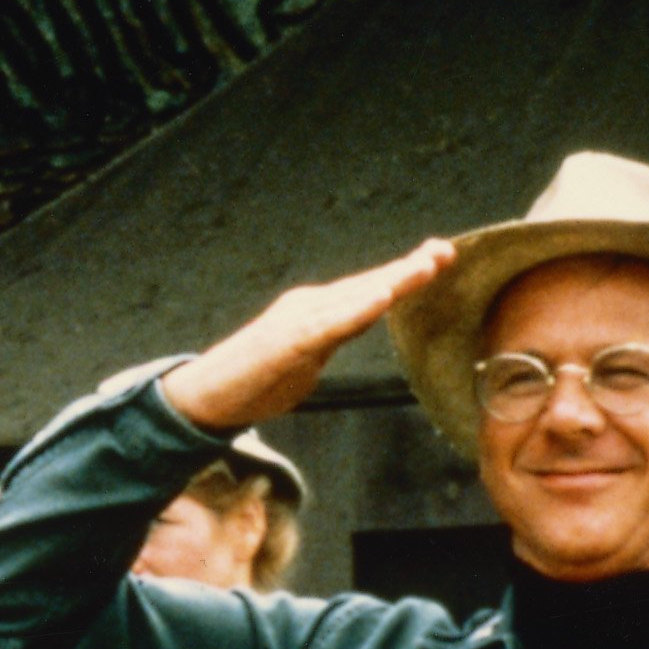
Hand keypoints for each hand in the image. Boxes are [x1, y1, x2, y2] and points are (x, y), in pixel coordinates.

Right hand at [159, 239, 455, 431]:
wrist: (203, 398)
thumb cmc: (252, 383)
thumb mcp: (304, 362)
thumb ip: (330, 341)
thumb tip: (353, 329)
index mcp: (313, 311)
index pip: (366, 289)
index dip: (403, 274)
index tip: (440, 256)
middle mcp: (307, 306)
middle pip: (366, 285)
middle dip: (408, 270)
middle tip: (445, 250)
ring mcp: (295, 322)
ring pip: (353, 299)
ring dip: (391, 281)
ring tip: (424, 266)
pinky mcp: (284, 343)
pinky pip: (328, 326)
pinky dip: (357, 310)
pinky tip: (381, 298)